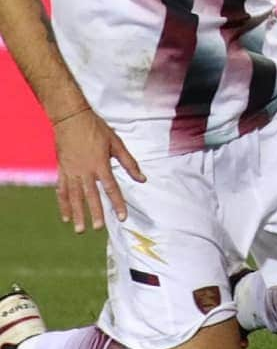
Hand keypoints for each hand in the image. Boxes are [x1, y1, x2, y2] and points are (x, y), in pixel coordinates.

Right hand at [53, 107, 144, 232]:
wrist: (71, 119)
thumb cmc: (97, 129)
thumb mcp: (116, 143)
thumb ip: (129, 163)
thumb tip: (142, 178)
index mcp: (101, 165)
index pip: (111, 188)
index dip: (118, 203)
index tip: (122, 217)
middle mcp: (85, 171)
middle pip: (91, 196)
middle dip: (95, 213)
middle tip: (98, 228)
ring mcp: (71, 172)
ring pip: (74, 197)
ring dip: (77, 214)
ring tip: (80, 230)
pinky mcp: (61, 170)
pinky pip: (62, 190)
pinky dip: (63, 204)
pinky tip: (65, 216)